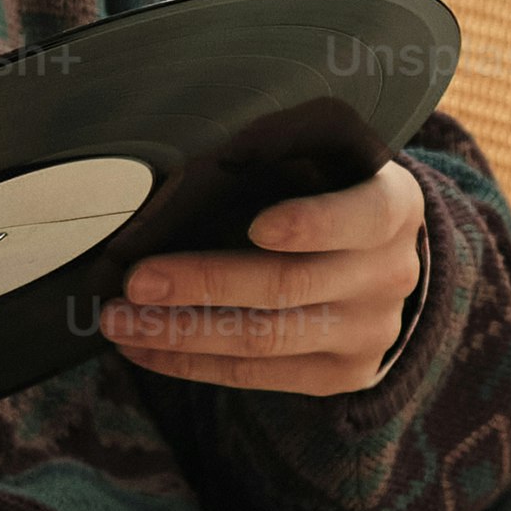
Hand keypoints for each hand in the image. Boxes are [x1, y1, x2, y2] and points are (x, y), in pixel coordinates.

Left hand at [97, 159, 425, 394]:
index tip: (258, 226)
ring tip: (118, 319)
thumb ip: (289, 135)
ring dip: (182, 331)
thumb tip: (229, 154)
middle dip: (207, 283)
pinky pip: (256, 374)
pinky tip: (140, 347)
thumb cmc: (335, 187)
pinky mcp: (337, 375)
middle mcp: (388, 276)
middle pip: (291, 286)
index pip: (361, 218)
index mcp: (392, 208)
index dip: (312, 224)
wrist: (382, 260)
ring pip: (265, 339)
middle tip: (138, 280)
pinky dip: (190, 361)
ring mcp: (365, 334)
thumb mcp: (332, 145)